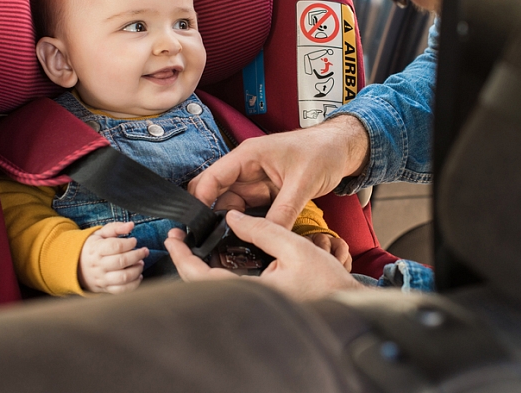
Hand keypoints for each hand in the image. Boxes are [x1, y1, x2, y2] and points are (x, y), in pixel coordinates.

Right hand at [78, 221, 148, 293]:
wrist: (77, 266)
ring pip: (123, 277)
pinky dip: (134, 284)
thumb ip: (116, 228)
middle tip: (144, 251)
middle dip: (137, 255)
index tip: (134, 241)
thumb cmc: (93, 248)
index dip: (129, 243)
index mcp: (96, 250)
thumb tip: (130, 225)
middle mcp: (98, 265)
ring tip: (140, 263)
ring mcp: (102, 278)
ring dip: (137, 269)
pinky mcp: (105, 288)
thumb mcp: (100, 234)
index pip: (115, 246)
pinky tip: (138, 275)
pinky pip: (122, 290)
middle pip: (122, 261)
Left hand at [164, 211, 365, 300]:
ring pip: (214, 286)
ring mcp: (252, 303)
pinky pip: (229, 286)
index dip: (183, 257)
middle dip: (186, 260)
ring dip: (200, 264)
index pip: (203, 277)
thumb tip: (233, 217)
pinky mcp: (259, 301)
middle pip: (202, 284)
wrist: (346, 301)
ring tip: (194, 241)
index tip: (173, 238)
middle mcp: (248, 301)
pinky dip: (217, 270)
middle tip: (178, 237)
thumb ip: (262, 230)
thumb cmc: (327, 280)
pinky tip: (219, 253)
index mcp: (253, 292)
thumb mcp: (295, 246)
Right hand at [189, 115, 369, 228]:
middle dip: (211, 216)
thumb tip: (267, 235)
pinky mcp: (266, 192)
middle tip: (211, 241)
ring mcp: (256, 180)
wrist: (342, 149)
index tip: (196, 226)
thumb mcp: (303, 183)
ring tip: (230, 244)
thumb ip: (284, 211)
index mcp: (249, 156)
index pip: (212, 177)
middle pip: (217, 193)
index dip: (200, 201)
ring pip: (232, 205)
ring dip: (231, 223)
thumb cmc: (323, 151)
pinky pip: (250, 210)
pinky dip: (247, 223)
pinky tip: (248, 237)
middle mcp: (247, 168)